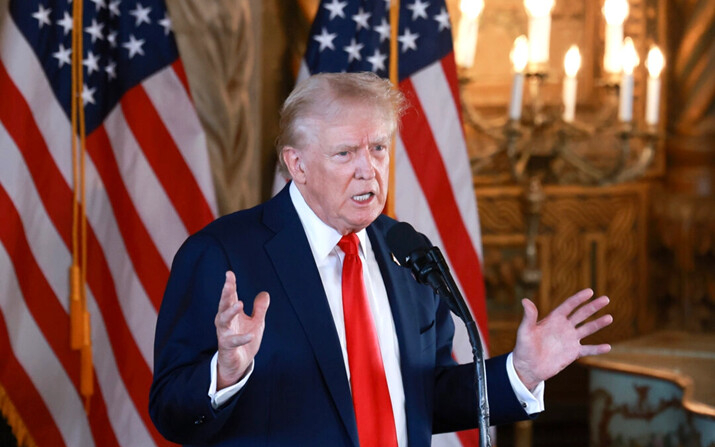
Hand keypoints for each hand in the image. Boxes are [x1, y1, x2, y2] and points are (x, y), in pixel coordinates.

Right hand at [214, 271, 269, 389]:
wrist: (239, 365)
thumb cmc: (245, 342)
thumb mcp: (256, 323)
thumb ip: (259, 309)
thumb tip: (265, 293)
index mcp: (232, 314)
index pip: (230, 297)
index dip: (230, 285)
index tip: (229, 273)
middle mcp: (225, 322)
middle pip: (223, 305)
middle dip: (226, 293)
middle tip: (228, 282)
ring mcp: (224, 334)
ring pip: (223, 321)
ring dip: (230, 312)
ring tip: (239, 303)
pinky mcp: (227, 348)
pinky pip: (232, 342)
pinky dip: (241, 338)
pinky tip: (250, 335)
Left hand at [512, 288, 611, 390]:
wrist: (528, 368)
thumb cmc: (523, 348)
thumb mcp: (525, 331)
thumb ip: (529, 317)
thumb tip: (525, 300)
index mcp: (553, 319)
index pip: (569, 306)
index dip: (579, 298)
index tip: (590, 291)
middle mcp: (564, 327)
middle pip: (581, 314)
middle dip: (593, 307)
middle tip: (606, 299)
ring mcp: (570, 340)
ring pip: (587, 329)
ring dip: (598, 324)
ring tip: (609, 317)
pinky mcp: (573, 353)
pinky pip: (588, 350)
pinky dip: (597, 349)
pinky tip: (608, 347)